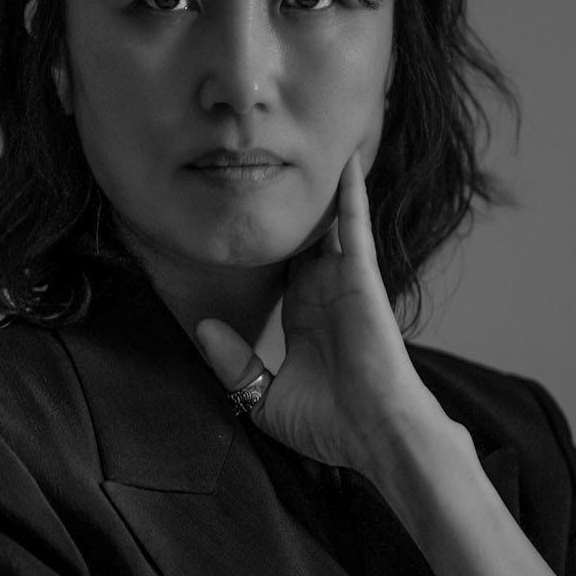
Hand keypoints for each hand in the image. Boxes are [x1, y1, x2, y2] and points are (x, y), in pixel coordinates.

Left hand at [194, 152, 447, 473]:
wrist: (374, 434)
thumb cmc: (330, 425)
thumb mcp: (264, 397)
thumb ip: (234, 363)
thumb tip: (202, 328)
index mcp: (304, 318)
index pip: (280, 269)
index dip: (262, 244)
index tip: (239, 218)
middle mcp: (325, 294)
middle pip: (301, 238)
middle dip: (288, 206)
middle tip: (267, 160)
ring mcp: (344, 284)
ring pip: (328, 225)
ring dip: (320, 189)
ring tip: (309, 140)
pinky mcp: (362, 279)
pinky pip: (355, 228)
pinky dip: (351, 196)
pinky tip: (345, 163)